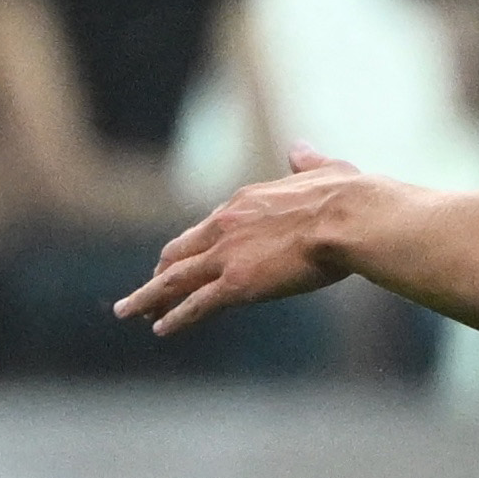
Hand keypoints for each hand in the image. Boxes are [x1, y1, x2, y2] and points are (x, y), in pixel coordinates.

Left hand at [113, 149, 370, 334]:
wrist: (349, 218)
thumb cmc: (348, 197)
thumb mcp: (326, 170)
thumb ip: (307, 162)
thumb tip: (300, 149)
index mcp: (244, 202)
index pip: (209, 228)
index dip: (194, 247)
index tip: (186, 260)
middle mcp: (225, 227)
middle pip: (180, 253)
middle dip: (161, 272)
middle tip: (149, 287)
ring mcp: (227, 256)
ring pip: (175, 280)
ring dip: (149, 296)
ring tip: (129, 310)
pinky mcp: (237, 284)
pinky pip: (196, 304)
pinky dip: (175, 317)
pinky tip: (160, 329)